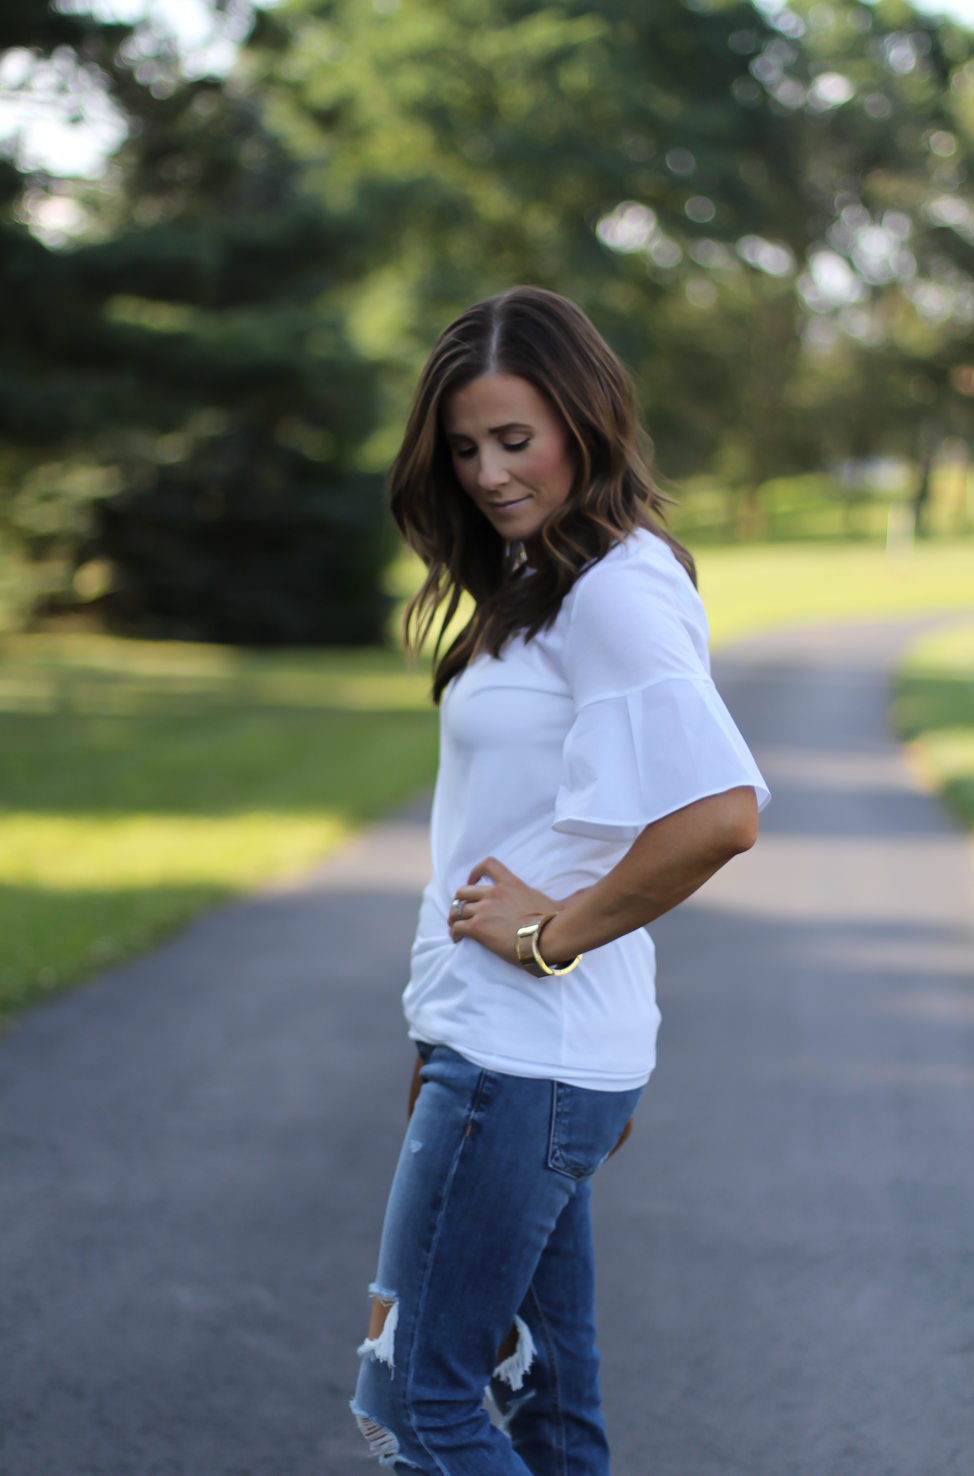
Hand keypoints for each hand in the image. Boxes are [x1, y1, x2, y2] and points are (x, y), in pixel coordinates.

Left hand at [448, 857, 563, 967]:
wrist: (546, 937)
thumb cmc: (554, 924)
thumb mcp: (558, 903)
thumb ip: (569, 897)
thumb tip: (587, 894)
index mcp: (511, 885)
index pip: (488, 865)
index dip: (475, 872)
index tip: (472, 881)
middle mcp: (494, 893)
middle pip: (465, 890)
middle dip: (460, 900)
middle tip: (460, 910)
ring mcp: (484, 910)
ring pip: (458, 909)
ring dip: (454, 918)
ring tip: (455, 926)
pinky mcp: (477, 927)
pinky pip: (457, 927)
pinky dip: (454, 932)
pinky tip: (456, 939)